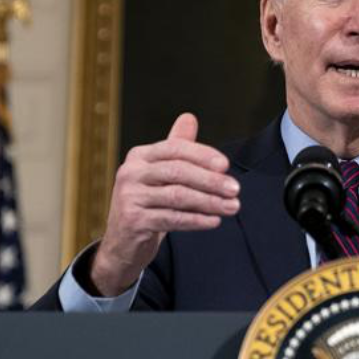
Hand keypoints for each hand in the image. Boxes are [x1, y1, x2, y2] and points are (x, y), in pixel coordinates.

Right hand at [90, 113, 240, 295]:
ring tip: (232, 207)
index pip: (175, 148)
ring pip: (178, 196)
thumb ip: (176, 147)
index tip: (226, 165)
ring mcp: (129, 197)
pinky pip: (172, 219)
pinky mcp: (133, 221)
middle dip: (211, 180)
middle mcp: (130, 173)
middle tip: (235, 189)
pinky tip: (214, 221)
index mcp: (139, 156)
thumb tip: (189, 117)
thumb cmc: (147, 202)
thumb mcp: (159, 172)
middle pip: (178, 171)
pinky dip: (197, 220)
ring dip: (210, 202)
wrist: (122, 241)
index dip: (202, 155)